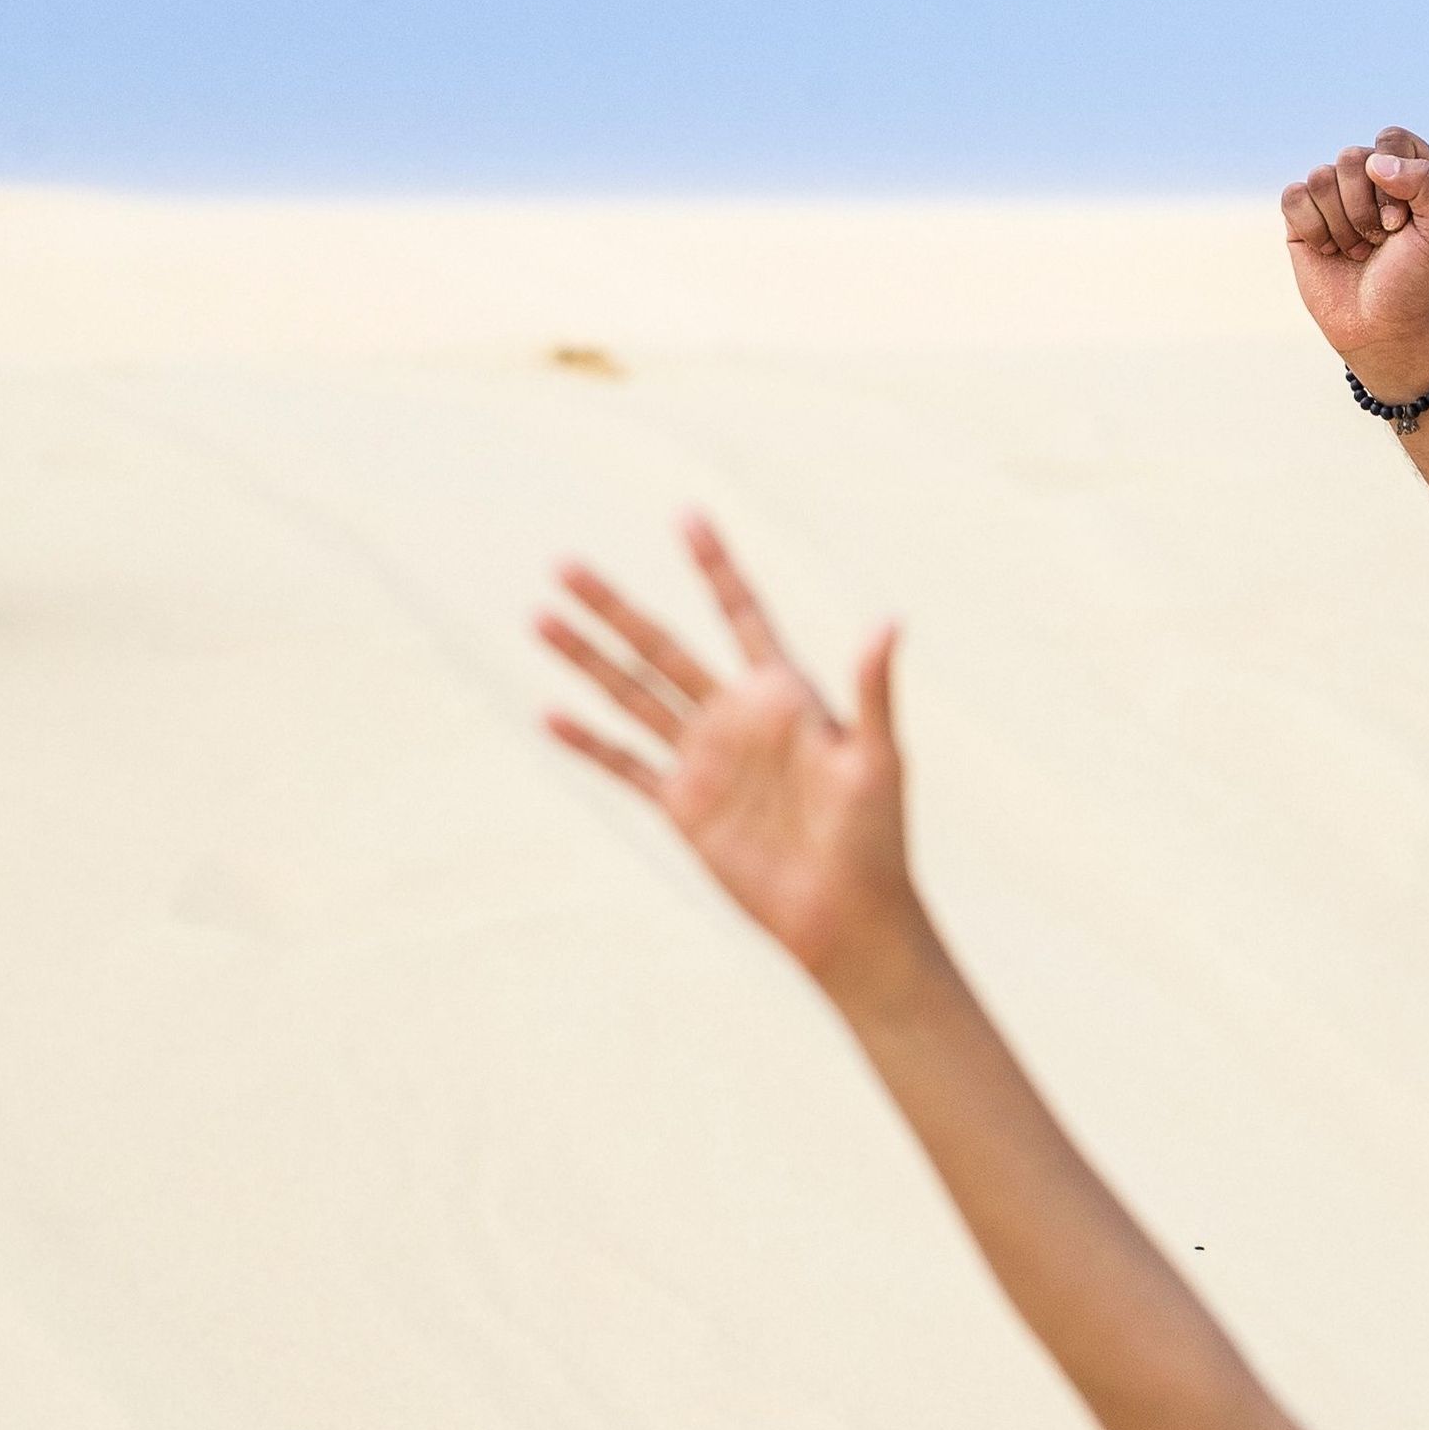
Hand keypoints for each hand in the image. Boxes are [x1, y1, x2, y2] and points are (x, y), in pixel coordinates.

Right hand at [538, 517, 926, 998]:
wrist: (847, 915)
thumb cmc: (877, 837)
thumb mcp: (878, 759)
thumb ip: (873, 690)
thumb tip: (890, 619)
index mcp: (786, 696)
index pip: (741, 614)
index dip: (714, 567)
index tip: (685, 514)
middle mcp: (737, 718)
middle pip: (664, 647)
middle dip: (615, 607)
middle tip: (563, 562)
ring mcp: (706, 760)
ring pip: (632, 695)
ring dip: (586, 660)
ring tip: (538, 617)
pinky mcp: (683, 807)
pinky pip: (626, 766)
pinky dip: (588, 743)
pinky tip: (548, 715)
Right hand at [1281, 124, 1428, 390]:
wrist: (1382, 327)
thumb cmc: (1417, 279)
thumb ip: (1426, 183)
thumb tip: (1374, 161)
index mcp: (1412, 173)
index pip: (1391, 140)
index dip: (1394, 178)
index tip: (1402, 222)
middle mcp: (1373, 179)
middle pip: (1352, 157)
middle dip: (1366, 208)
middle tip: (1381, 241)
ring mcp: (1335, 196)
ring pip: (1321, 177)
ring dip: (1342, 224)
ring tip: (1358, 250)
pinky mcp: (1303, 217)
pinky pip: (1294, 196)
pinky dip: (1313, 229)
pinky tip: (1330, 251)